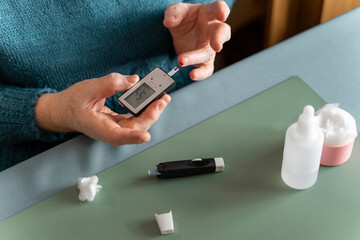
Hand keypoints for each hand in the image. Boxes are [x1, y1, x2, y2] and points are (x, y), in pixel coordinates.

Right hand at [35, 73, 170, 145]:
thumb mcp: (88, 88)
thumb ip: (110, 84)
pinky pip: (136, 117)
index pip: (117, 136)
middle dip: (151, 115)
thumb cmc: (73, 102)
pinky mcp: (120, 122)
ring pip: (138, 124)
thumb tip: (133, 81)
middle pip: (135, 128)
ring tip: (163, 98)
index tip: (145, 136)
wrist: (65, 110)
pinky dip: (145, 109)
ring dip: (152, 112)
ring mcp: (116, 128)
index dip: (132, 137)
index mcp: (98, 127)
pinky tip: (153, 100)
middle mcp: (110, 131)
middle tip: (162, 100)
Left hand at [163, 1, 230, 79]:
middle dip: (220, 39)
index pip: (218, 8)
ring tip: (181, 60)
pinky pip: (206, 69)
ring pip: (208, 53)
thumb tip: (169, 21)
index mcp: (208, 13)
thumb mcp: (176, 11)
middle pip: (222, 33)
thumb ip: (173, 14)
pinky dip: (201, 74)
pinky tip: (192, 75)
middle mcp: (212, 30)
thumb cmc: (184, 18)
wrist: (181, 32)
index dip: (222, 11)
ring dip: (196, 57)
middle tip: (217, 46)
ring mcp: (209, 46)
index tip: (222, 15)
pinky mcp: (204, 60)